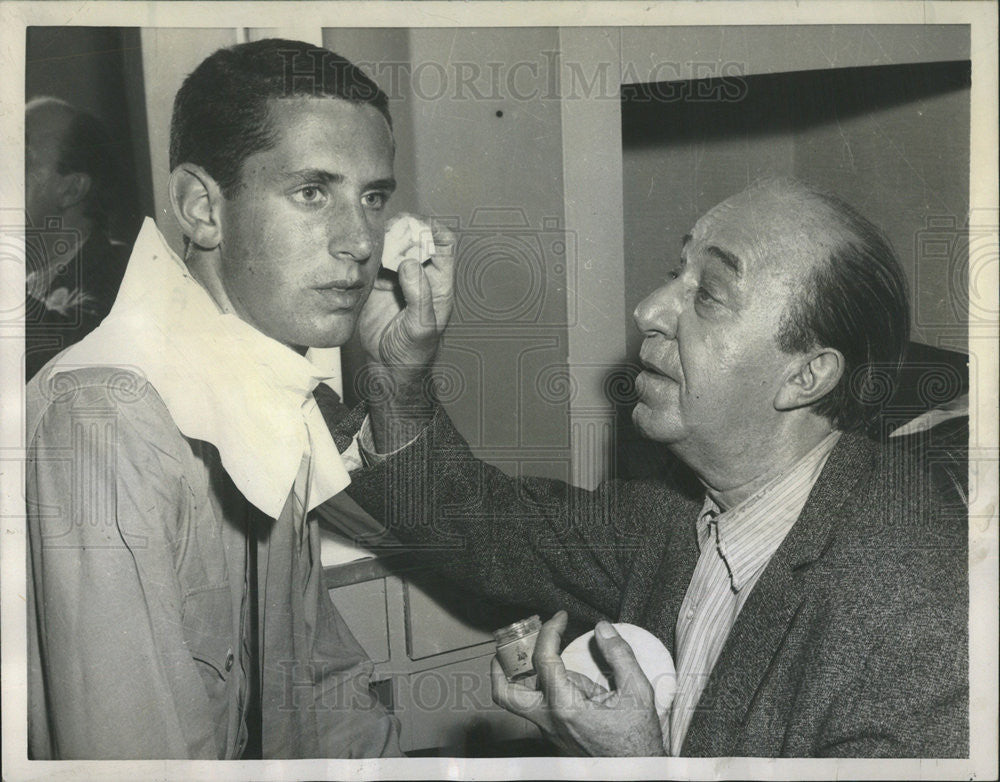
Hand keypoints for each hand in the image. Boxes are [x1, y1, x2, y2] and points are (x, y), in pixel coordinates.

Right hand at [357, 220, 454, 450]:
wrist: (390, 370)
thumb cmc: (414, 353)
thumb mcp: (421, 326)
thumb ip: (419, 294)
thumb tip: (410, 262)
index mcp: (439, 283)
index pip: (444, 244)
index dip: (434, 230)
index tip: (417, 226)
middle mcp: (421, 277)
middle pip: (417, 239)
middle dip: (406, 229)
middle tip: (391, 227)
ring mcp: (398, 279)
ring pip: (395, 247)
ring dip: (386, 238)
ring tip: (375, 236)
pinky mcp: (377, 286)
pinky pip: (374, 261)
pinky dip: (369, 253)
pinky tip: (362, 253)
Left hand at [491, 611, 666, 755]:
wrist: (637, 774)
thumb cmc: (638, 741)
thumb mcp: (638, 693)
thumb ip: (619, 656)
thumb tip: (603, 629)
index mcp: (566, 708)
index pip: (543, 660)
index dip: (549, 631)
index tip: (560, 617)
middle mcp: (549, 721)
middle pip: (505, 692)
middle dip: (501, 663)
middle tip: (513, 641)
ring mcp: (549, 731)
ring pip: (519, 701)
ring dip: (522, 675)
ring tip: (536, 651)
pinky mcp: (555, 735)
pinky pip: (539, 707)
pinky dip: (543, 687)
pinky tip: (562, 675)